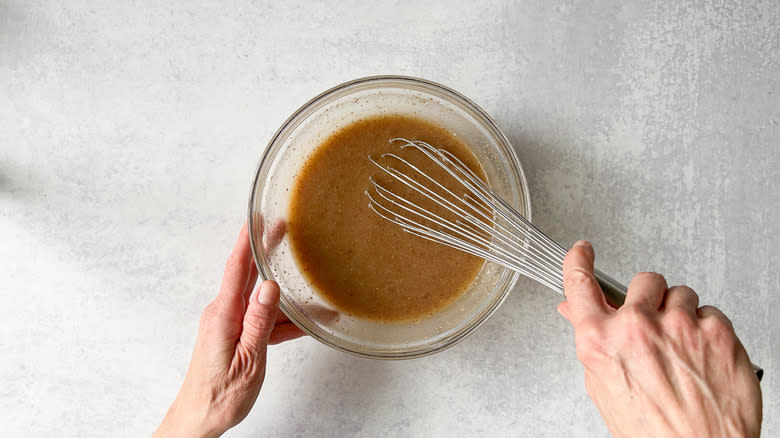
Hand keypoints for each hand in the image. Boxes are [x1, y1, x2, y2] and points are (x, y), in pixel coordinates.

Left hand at [153, 222, 304, 437]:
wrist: (200, 419)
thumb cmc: (220, 396)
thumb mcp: (248, 359)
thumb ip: (258, 322)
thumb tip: (269, 287)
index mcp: (224, 315)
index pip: (236, 268)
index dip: (247, 240)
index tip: (257, 217)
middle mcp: (224, 314)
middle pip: (248, 275)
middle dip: (266, 252)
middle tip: (283, 229)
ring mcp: (229, 325)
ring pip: (261, 301)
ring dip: (285, 296)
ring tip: (311, 284)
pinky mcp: (235, 337)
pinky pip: (262, 321)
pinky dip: (283, 321)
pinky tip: (305, 323)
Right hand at [558, 241, 761, 437]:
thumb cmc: (652, 432)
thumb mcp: (605, 387)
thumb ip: (593, 342)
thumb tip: (578, 312)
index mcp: (601, 342)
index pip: (581, 284)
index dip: (578, 261)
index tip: (582, 251)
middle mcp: (637, 327)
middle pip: (642, 281)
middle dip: (647, 298)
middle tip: (653, 325)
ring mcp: (679, 325)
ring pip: (680, 294)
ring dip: (679, 314)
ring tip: (682, 349)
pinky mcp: (717, 330)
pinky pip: (710, 312)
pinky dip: (707, 330)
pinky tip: (702, 357)